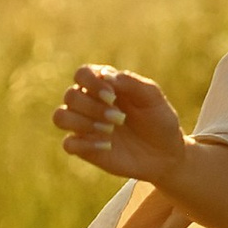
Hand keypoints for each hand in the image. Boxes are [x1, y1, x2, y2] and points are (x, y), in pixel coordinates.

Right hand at [54, 62, 187, 186]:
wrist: (166, 154)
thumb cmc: (159, 120)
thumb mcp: (152, 97)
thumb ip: (130, 82)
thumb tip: (105, 76)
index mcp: (104, 86)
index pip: (82, 73)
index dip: (91, 82)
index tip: (113, 96)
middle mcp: (89, 103)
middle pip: (71, 95)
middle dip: (93, 107)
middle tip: (119, 119)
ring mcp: (85, 126)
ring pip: (61, 116)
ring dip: (82, 122)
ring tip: (109, 130)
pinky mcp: (85, 149)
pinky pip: (68, 143)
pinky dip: (84, 143)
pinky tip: (107, 146)